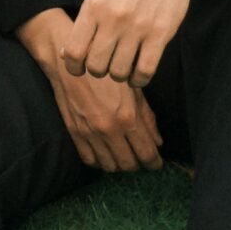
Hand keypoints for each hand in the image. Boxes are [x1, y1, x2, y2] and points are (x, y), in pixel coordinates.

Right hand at [15, 9, 163, 174]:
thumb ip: (147, 117)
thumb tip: (158, 141)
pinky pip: (89, 160)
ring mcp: (90, 134)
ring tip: (124, 155)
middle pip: (129, 164)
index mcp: (127, 117)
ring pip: (109, 166)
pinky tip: (106, 154)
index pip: (146, 153)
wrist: (72, 63)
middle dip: (138, 165)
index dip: (154, 163)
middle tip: (141, 158)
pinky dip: (100, 162)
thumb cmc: (106, 72)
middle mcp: (109, 130)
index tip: (157, 163)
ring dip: (119, 165)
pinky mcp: (75, 133)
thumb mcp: (134, 89)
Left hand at [60, 0, 205, 86]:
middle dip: (97, 71)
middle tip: (104, 64)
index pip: (74, 51)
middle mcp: (113, 19)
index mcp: (94, 6)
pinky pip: (145, 71)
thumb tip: (66, 53)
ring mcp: (138, 28)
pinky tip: (137, 73)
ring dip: (119, 75)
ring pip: (119, 73)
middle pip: (96, 67)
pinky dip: (138, 79)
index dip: (73, 67)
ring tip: (122, 66)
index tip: (78, 69)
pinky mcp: (160, 34)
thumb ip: (84, 20)